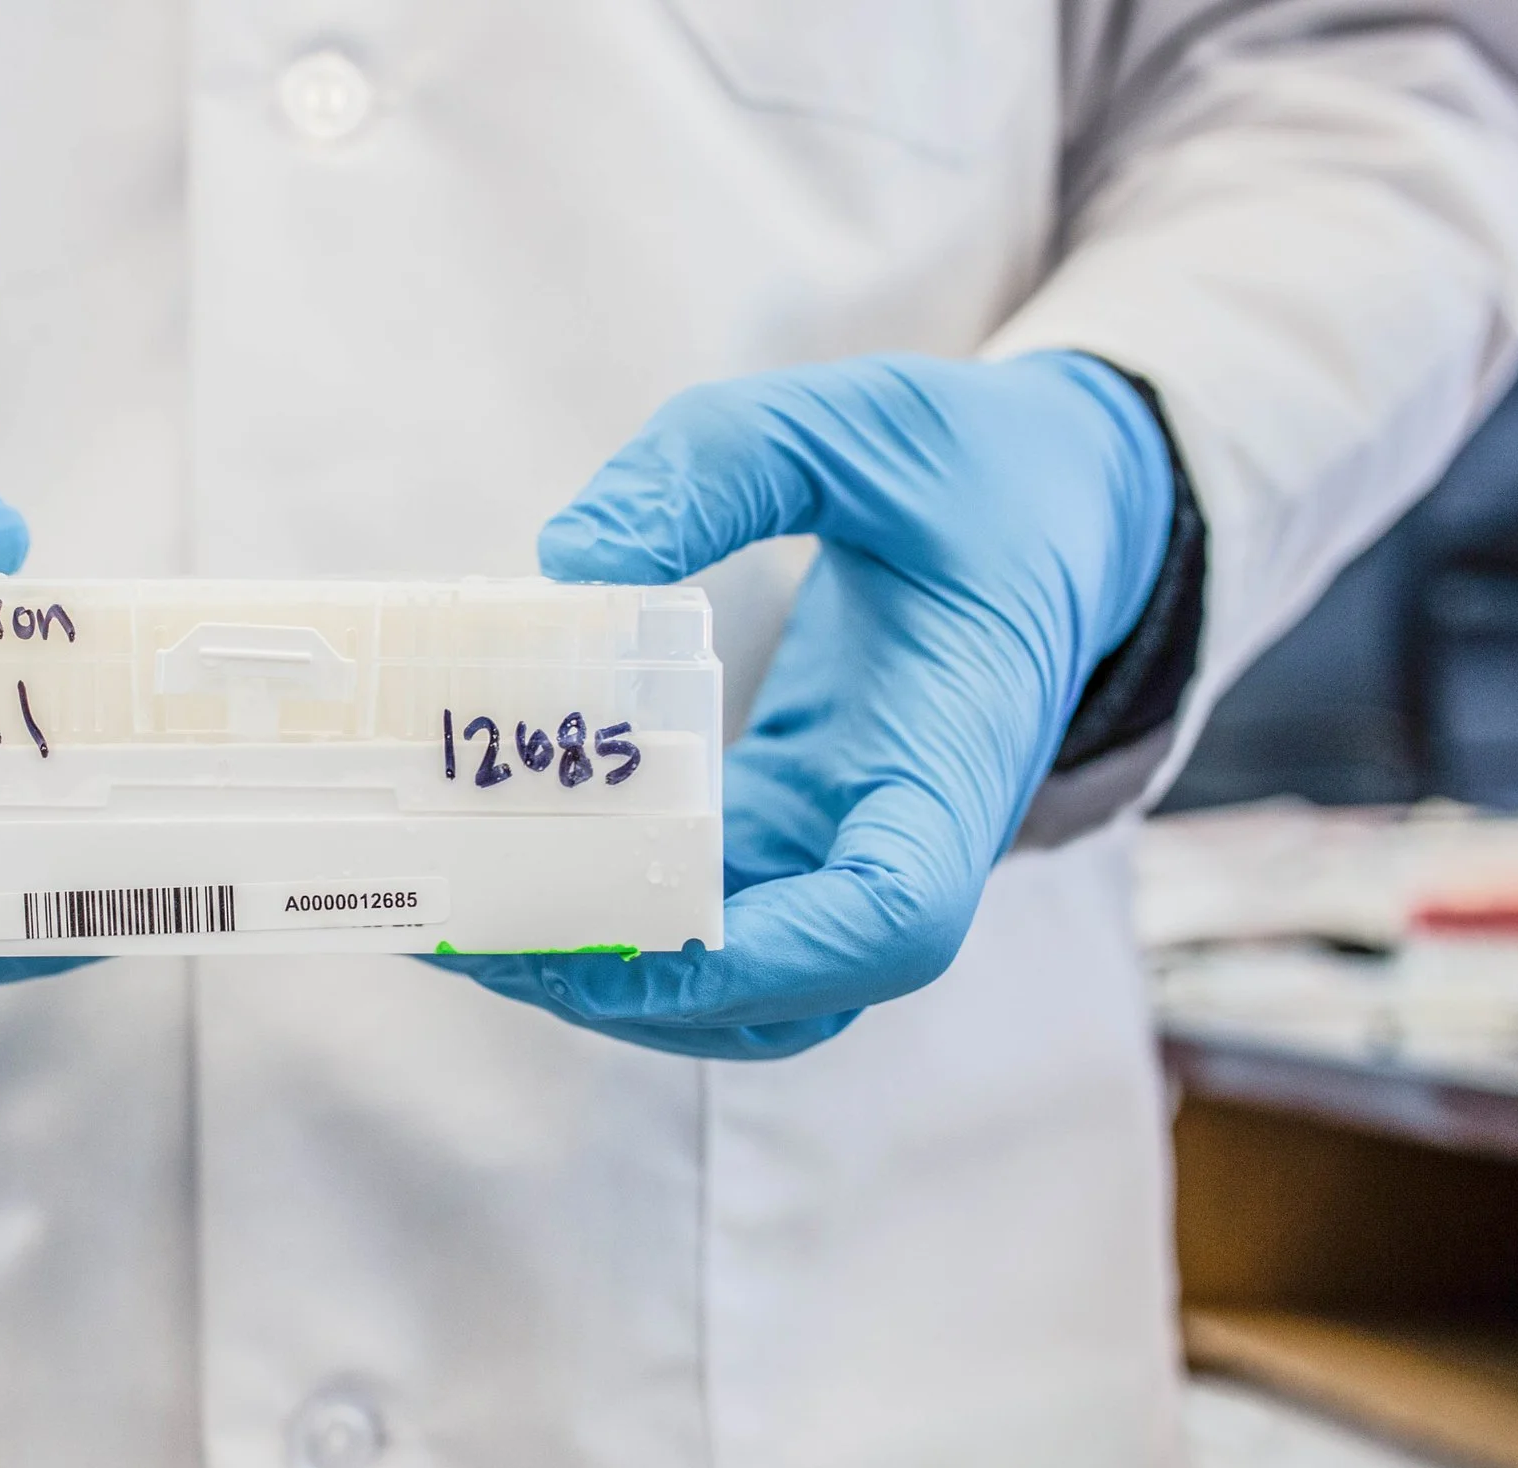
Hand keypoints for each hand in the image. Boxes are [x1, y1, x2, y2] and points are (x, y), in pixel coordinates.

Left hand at [443, 352, 1174, 1057]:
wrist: (1056, 505)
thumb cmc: (971, 468)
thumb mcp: (852, 421)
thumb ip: (716, 467)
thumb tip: (570, 560)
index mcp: (954, 756)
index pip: (896, 917)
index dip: (768, 957)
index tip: (639, 933)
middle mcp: (908, 840)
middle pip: (788, 996)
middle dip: (631, 989)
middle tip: (474, 931)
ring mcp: (849, 855)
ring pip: (739, 991)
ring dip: (606, 984)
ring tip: (461, 926)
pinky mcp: (796, 841)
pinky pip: (707, 926)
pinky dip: (607, 928)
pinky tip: (500, 880)